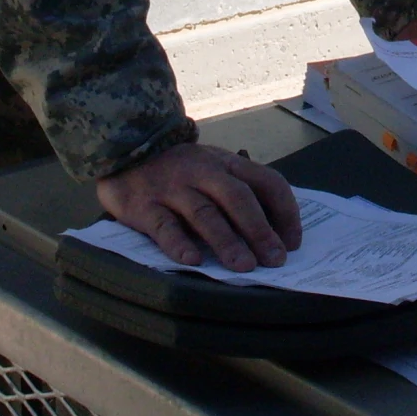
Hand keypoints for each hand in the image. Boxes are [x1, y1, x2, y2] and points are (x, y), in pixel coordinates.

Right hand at [95, 143, 303, 272]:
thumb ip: (237, 189)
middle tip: (275, 259)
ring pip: (204, 214)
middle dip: (259, 230)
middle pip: (238, 198)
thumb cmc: (177, 168)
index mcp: (226, 163)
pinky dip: (179, 243)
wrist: (124, 148)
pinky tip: (192, 261)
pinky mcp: (143, 205)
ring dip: (227, 241)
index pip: (266, 181)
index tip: (292, 242)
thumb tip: (274, 232)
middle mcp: (202, 172)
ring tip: (244, 266)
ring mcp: (172, 188)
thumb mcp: (212, 166)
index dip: (285, 211)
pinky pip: (163, 226)